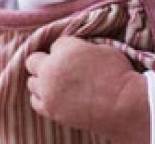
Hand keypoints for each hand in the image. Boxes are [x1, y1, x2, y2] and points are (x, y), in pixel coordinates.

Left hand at [25, 37, 148, 143]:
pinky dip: (43, 97)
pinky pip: (35, 101)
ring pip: (32, 82)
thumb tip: (76, 50)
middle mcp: (51, 69)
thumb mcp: (103, 48)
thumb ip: (81, 47)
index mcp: (65, 49)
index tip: (77, 56)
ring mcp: (48, 92)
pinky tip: (55, 96)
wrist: (123, 105)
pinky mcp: (50, 110)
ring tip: (58, 83)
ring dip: (42, 80)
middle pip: (33, 61)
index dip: (67, 49)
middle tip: (60, 67)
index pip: (56, 44)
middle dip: (45, 61)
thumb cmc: (118, 74)